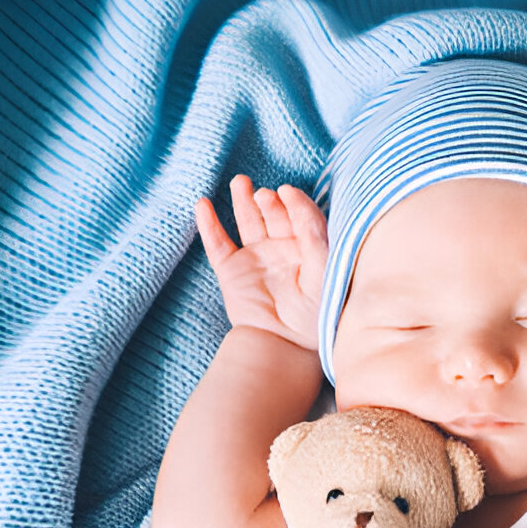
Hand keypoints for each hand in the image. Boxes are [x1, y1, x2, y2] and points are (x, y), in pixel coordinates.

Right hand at [195, 175, 328, 350]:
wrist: (283, 345)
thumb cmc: (313, 311)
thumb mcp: (324, 266)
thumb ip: (314, 230)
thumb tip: (291, 194)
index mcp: (308, 249)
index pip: (301, 215)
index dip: (294, 202)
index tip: (287, 191)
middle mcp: (282, 251)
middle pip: (274, 214)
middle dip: (268, 201)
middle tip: (264, 195)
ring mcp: (256, 260)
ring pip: (247, 221)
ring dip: (242, 200)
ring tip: (240, 182)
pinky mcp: (232, 272)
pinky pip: (218, 244)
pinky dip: (209, 224)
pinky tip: (203, 205)